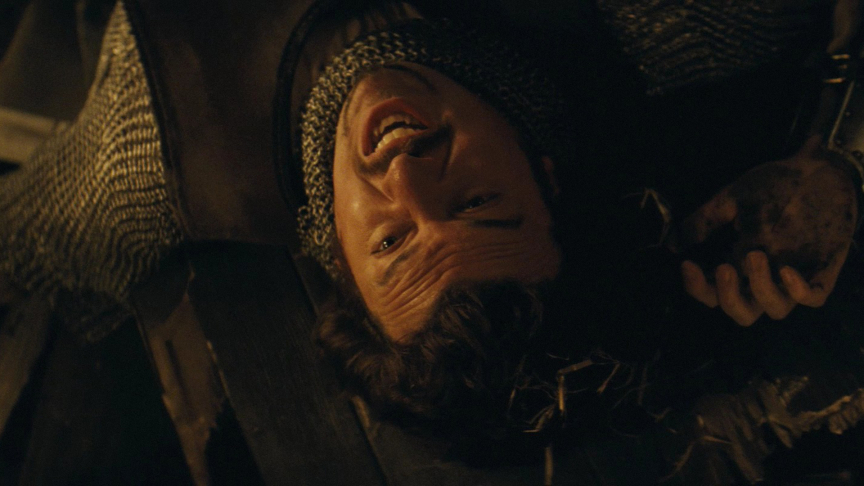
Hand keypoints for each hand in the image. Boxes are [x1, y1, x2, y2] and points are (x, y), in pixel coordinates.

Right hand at [677, 136, 857, 325]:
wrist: (823, 170)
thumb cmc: (777, 184)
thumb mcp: (734, 197)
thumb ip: (705, 221)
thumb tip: (672, 243)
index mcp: (739, 263)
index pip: (712, 292)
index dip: (697, 287)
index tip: (687, 264)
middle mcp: (765, 277)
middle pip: (742, 312)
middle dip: (728, 296)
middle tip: (724, 268)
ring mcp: (795, 276)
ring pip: (775, 310)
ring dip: (761, 289)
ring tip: (755, 256)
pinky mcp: (823, 271)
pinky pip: (815, 297)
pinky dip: (799, 291)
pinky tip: (787, 271)